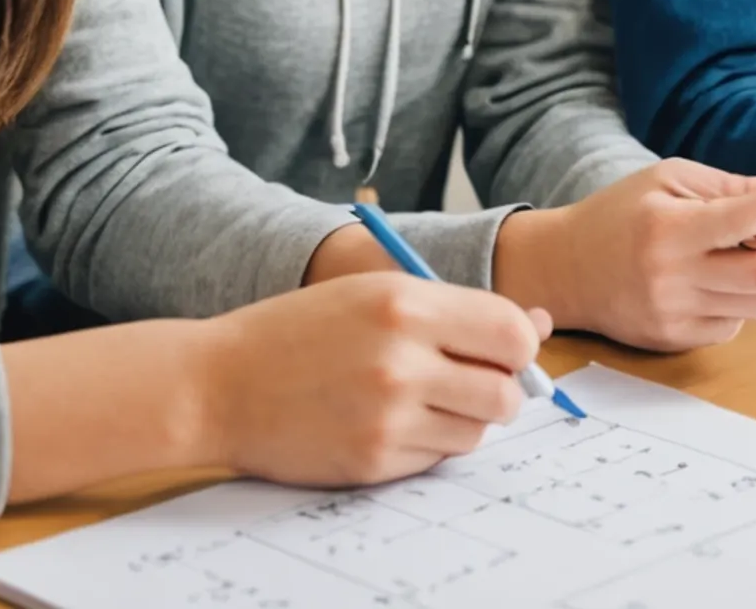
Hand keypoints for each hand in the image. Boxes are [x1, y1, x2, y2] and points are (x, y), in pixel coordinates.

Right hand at [198, 271, 550, 486]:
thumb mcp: (377, 293)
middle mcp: (401, 361)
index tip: (499, 348)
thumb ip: (458, 308)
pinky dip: (425, 444)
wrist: (218, 385)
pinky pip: (436, 459)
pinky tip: (385, 422)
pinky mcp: (373, 461)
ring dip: (462, 418)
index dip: (517, 344)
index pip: (512, 333)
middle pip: (506, 392)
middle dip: (500, 390)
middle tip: (467, 380)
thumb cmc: (300, 331)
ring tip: (417, 398)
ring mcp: (387, 417)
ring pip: (476, 431)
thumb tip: (538, 323)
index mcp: (405, 305)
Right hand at [494, 159, 755, 351]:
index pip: (750, 218)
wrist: (564, 268)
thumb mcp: (672, 179)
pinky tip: (719, 277)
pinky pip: (738, 323)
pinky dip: (746, 298)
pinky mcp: (676, 340)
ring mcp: (674, 316)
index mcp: (669, 228)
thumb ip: (737, 189)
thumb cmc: (623, 213)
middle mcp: (671, 278)